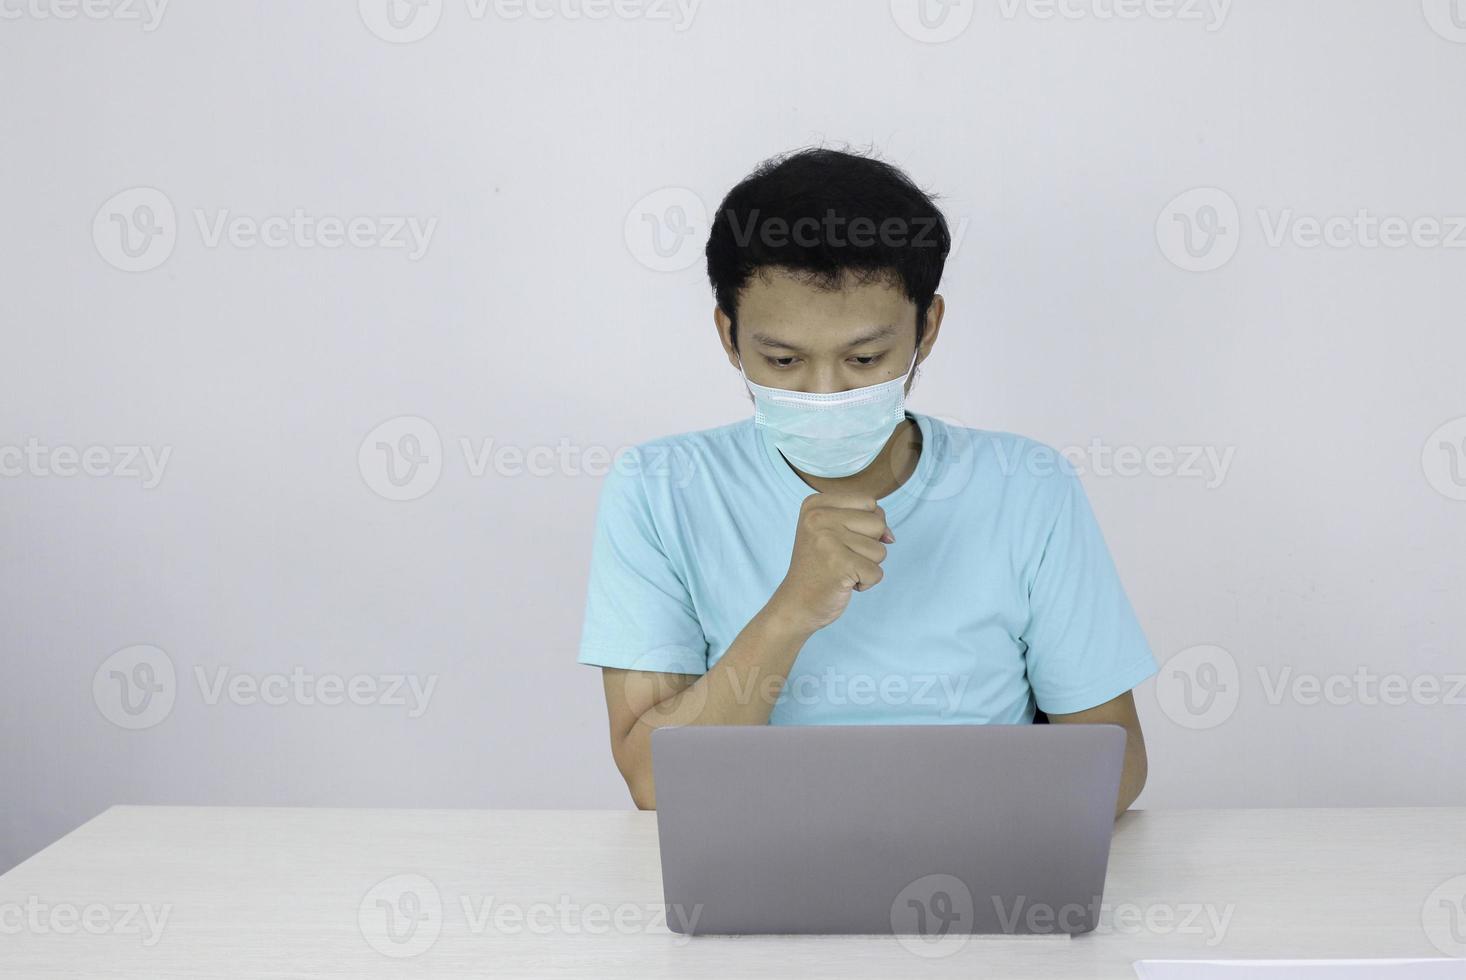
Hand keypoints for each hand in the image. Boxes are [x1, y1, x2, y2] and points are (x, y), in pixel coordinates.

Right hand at [767, 492, 893, 634]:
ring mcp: (828, 541)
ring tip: (841, 570)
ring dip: (867, 565)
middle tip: (841, 557)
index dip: (866, 525)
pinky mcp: (840, 566)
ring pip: (880, 550)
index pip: (869, 502)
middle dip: (869, 545)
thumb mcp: (834, 531)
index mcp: (815, 504)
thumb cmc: (821, 566)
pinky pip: (877, 573)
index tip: (841, 540)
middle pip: (878, 523)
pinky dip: (865, 583)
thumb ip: (865, 521)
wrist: (796, 603)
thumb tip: (890, 537)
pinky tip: (843, 583)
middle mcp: (818, 518)